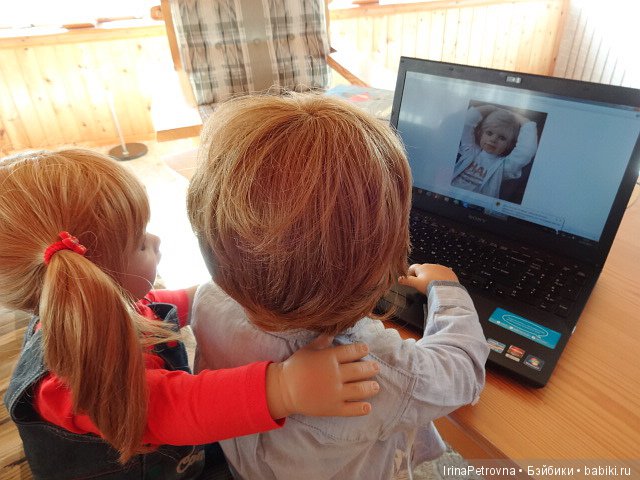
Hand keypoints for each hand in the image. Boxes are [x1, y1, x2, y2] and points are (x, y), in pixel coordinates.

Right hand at [265, 335, 379, 418]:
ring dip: (371, 387)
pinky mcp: (332, 408)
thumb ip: (323, 341)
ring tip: (375, 386)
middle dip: (371, 368)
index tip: (366, 350)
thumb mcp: (308, 349)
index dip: (362, 349)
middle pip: (360, 370)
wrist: (283, 389)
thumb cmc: (296, 366)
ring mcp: (334, 392)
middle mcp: (335, 374)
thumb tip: (334, 330)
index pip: (352, 351)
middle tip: (376, 368)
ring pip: (360, 389)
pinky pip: (351, 409)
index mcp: (329, 358)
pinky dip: (362, 408)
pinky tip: (368, 406)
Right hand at [397, 263, 458, 294]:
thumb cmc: (430, 286)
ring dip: (432, 276)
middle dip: (422, 275)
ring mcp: (440, 267)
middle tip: (422, 285)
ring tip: (432, 285)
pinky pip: (443, 273)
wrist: (446, 288)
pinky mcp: (448, 271)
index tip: (411, 279)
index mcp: (421, 268)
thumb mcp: (416, 284)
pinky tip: (441, 284)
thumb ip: (407, 281)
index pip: (412, 268)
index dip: (410, 273)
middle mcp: (430, 265)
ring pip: (433, 270)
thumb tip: (399, 279)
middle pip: (423, 269)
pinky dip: (441, 277)